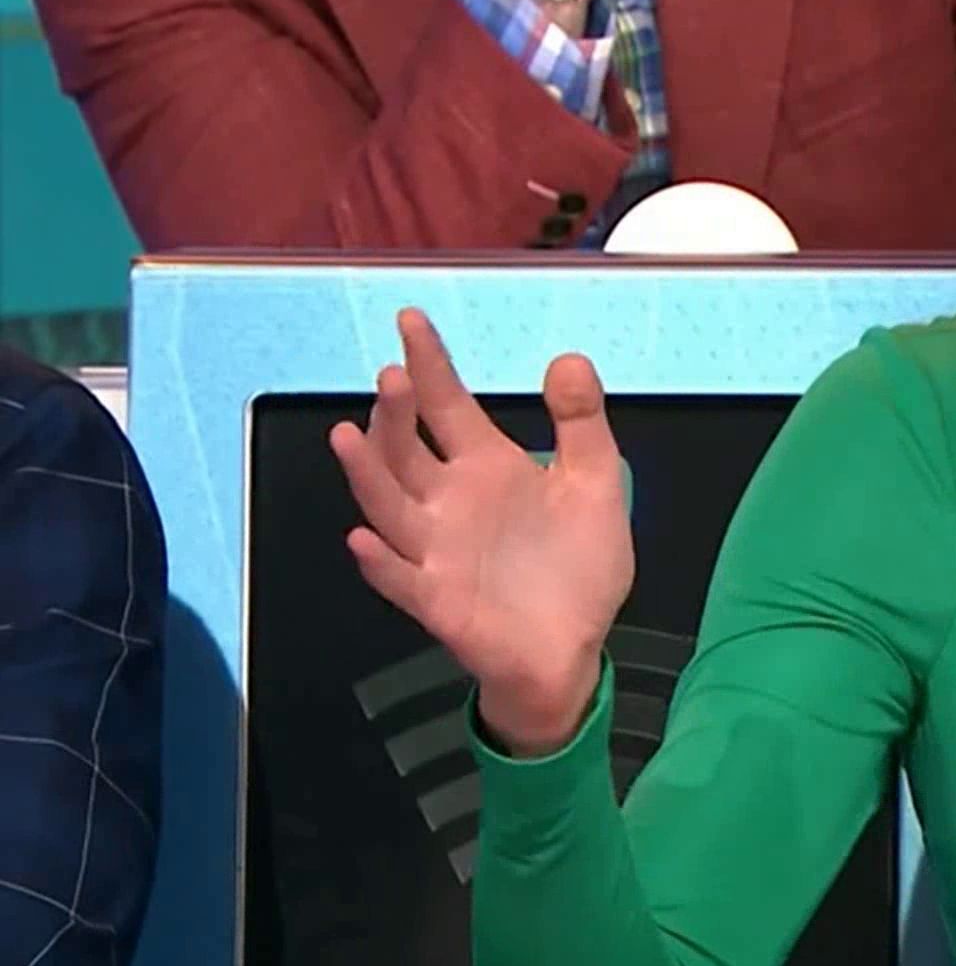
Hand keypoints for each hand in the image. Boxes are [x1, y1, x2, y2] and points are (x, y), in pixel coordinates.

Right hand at [328, 310, 635, 755]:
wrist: (574, 646)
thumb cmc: (577, 565)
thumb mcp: (595, 485)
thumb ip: (582, 424)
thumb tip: (569, 358)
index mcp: (488, 468)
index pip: (448, 406)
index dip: (429, 364)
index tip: (410, 319)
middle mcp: (450, 502)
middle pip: (408, 450)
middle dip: (397, 415)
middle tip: (392, 377)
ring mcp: (437, 551)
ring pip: (389, 506)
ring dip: (367, 473)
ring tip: (349, 434)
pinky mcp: (437, 600)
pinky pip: (399, 579)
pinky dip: (379, 562)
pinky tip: (363, 539)